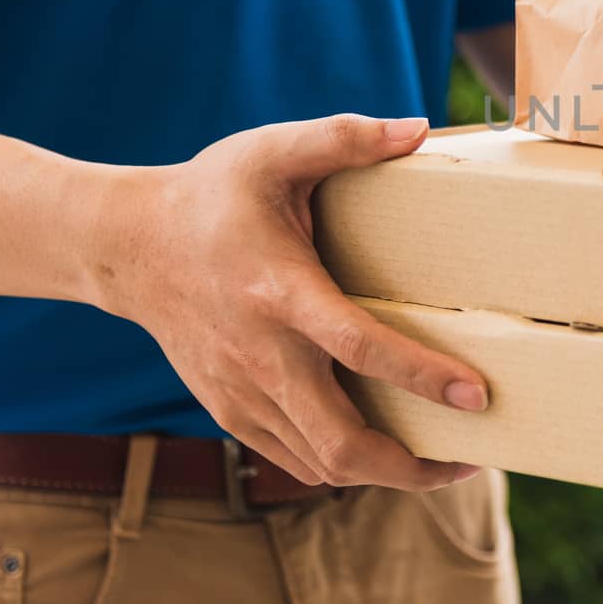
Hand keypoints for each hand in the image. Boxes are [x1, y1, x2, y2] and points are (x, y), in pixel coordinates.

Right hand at [93, 114, 485, 489]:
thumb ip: (345, 137)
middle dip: (408, 467)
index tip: (475, 395)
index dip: (420, 375)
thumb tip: (420, 128)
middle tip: (468, 463)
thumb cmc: (212, 194)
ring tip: (438, 465)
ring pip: (317, 464)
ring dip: (381, 475)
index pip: (357, 346)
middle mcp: (259, 354)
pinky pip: (291, 460)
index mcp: (280, 292)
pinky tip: (380, 452)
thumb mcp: (273, 150)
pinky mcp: (229, 410)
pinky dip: (339, 466)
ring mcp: (240, 391)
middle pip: (338, 440)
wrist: (127, 245)